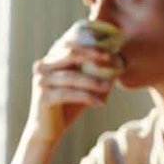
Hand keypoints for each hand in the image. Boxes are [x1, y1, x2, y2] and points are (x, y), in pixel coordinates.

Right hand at [26, 26, 123, 143]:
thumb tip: (121, 60)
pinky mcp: (43, 97)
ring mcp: (42, 81)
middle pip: (71, 52)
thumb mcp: (83, 84)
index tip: (110, 38)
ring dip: (93, 81)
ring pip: (71, 76)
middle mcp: (44, 65)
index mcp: (53, 58)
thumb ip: (95, 70)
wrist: (48, 130)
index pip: (70, 38)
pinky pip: (68, 94)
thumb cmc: (69, 104)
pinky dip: (87, 98)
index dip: (88, 34)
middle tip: (112, 59)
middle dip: (93, 53)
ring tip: (109, 87)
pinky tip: (101, 103)